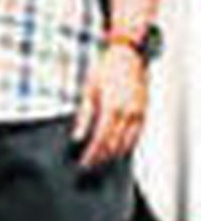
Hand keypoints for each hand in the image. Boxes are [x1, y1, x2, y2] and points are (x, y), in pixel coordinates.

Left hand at [72, 43, 148, 170]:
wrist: (127, 56)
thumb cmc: (106, 69)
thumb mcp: (88, 91)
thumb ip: (83, 117)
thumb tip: (77, 137)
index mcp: (112, 108)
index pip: (101, 139)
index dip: (92, 153)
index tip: (84, 162)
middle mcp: (127, 113)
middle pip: (113, 144)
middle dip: (101, 157)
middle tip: (90, 165)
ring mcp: (138, 113)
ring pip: (127, 143)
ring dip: (114, 154)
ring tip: (101, 160)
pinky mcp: (143, 111)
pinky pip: (137, 135)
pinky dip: (127, 145)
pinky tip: (118, 149)